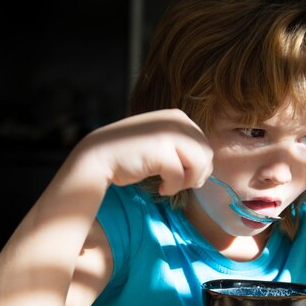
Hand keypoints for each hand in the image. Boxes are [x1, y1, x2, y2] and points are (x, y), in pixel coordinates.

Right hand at [82, 109, 213, 195]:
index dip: (200, 165)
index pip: (205, 144)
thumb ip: (182, 147)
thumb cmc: (132, 154)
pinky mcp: (161, 150)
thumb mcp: (161, 142)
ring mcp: (169, 133)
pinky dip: (172, 188)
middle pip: (206, 154)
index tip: (185, 176)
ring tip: (170, 185)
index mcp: (178, 117)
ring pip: (199, 164)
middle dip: (197, 174)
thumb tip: (207, 168)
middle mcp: (176, 120)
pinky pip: (180, 176)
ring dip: (187, 181)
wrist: (98, 155)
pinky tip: (160, 188)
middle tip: (179, 184)